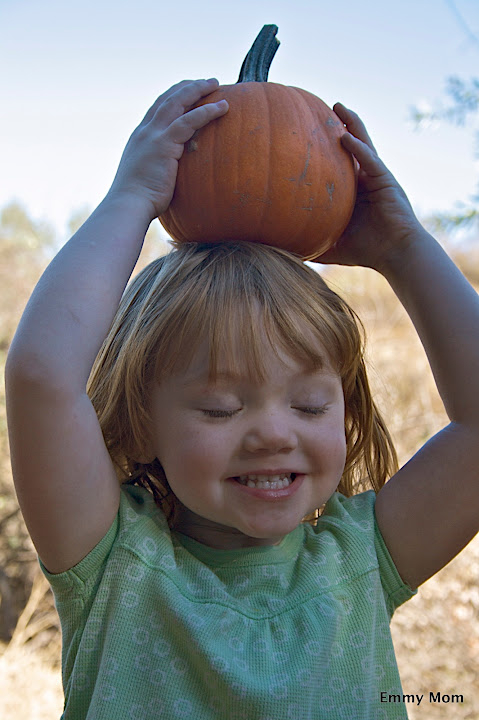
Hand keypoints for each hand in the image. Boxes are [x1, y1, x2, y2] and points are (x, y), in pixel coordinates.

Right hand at [108, 79, 228, 218]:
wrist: (128, 205)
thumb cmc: (138, 202)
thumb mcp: (146, 180)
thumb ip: (158, 171)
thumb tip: (171, 180)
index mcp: (140, 138)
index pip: (157, 109)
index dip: (173, 97)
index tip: (187, 91)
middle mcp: (145, 132)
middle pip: (167, 98)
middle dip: (187, 87)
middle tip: (206, 82)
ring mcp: (153, 135)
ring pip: (177, 102)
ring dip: (198, 90)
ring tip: (215, 84)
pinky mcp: (164, 144)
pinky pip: (189, 121)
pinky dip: (206, 111)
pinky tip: (223, 106)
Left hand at [317, 104, 424, 272]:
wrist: (396, 255)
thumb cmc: (367, 251)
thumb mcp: (332, 246)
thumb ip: (311, 243)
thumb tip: (282, 252)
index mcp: (353, 191)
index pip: (338, 164)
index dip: (325, 148)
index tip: (307, 133)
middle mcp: (365, 179)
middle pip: (351, 147)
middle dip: (338, 126)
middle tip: (321, 109)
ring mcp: (377, 177)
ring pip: (363, 145)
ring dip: (351, 125)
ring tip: (337, 106)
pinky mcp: (386, 181)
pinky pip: (371, 160)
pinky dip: (359, 149)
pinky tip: (346, 138)